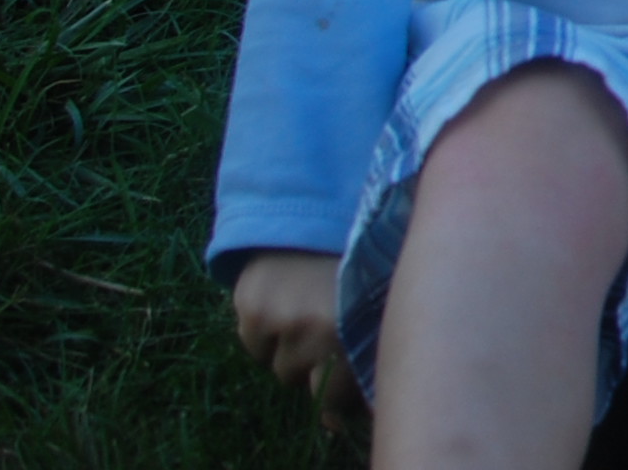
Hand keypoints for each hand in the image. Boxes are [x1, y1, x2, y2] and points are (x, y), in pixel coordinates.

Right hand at [231, 251, 365, 432]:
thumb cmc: (362, 258)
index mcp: (355, 330)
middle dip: (319, 367)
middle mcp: (313, 329)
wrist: (321, 207)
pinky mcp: (249, 305)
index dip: (341, 399)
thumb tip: (339, 420)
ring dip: (292, 349)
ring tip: (310, 308)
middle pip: (307, 383)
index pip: (337, 398)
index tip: (344, 391)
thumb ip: (367, 353)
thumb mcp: (378, 300)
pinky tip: (287, 297)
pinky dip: (267, 330)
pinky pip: (255, 343)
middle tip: (331, 330)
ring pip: (279, 367)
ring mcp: (277, 318)